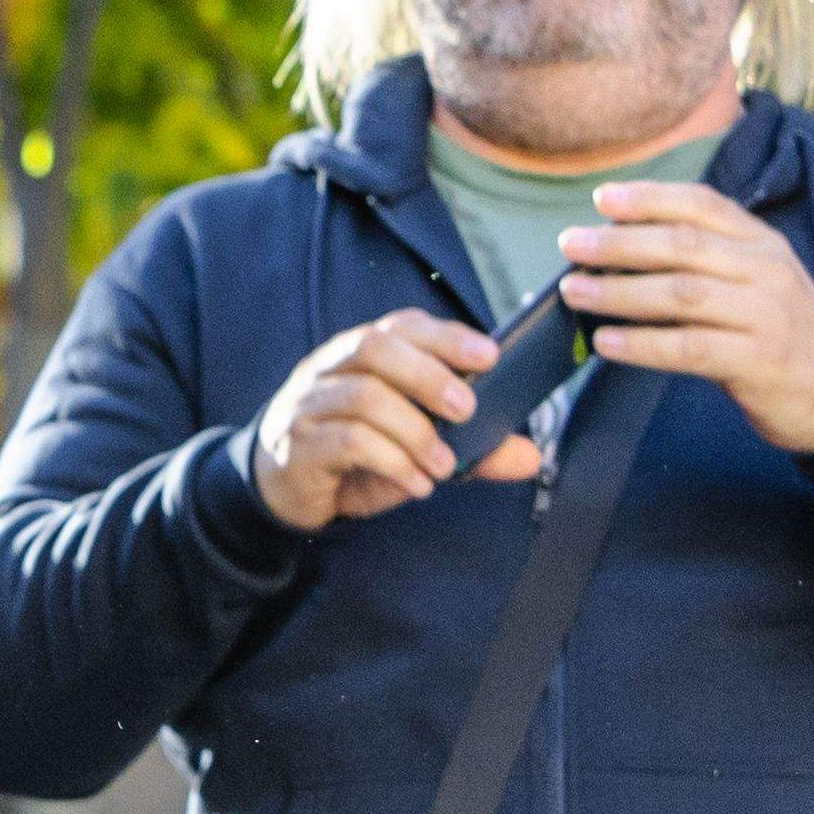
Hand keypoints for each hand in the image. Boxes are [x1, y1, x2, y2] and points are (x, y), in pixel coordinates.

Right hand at [251, 306, 519, 526]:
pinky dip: (393, 462)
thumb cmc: (355, 455)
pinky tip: (417, 484)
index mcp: (358, 356)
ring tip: (444, 467)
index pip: (400, 327)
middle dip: (428, 375)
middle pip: (373, 347)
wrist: (283, 487)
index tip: (490, 355)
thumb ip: (471, 448)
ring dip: (416, 433)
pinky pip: (347, 441)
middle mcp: (328, 370)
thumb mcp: (417, 447)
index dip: (445, 336)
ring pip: (364, 397)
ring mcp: (307, 405)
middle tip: (467, 411)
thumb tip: (530, 456)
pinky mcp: (296, 445)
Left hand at [561, 179, 813, 454]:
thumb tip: (612, 244)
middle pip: (684, 246)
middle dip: (619, 243)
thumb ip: (702, 257)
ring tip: (574, 292)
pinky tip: (606, 342)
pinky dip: (643, 343)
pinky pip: (690, 347)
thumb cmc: (776, 329)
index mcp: (763, 243)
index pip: (703, 204)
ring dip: (620, 292)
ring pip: (682, 294)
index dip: (649, 198)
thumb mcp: (754, 278)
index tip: (600, 199)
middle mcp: (767, 271)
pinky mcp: (760, 361)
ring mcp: (767, 316)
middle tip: (570, 245)